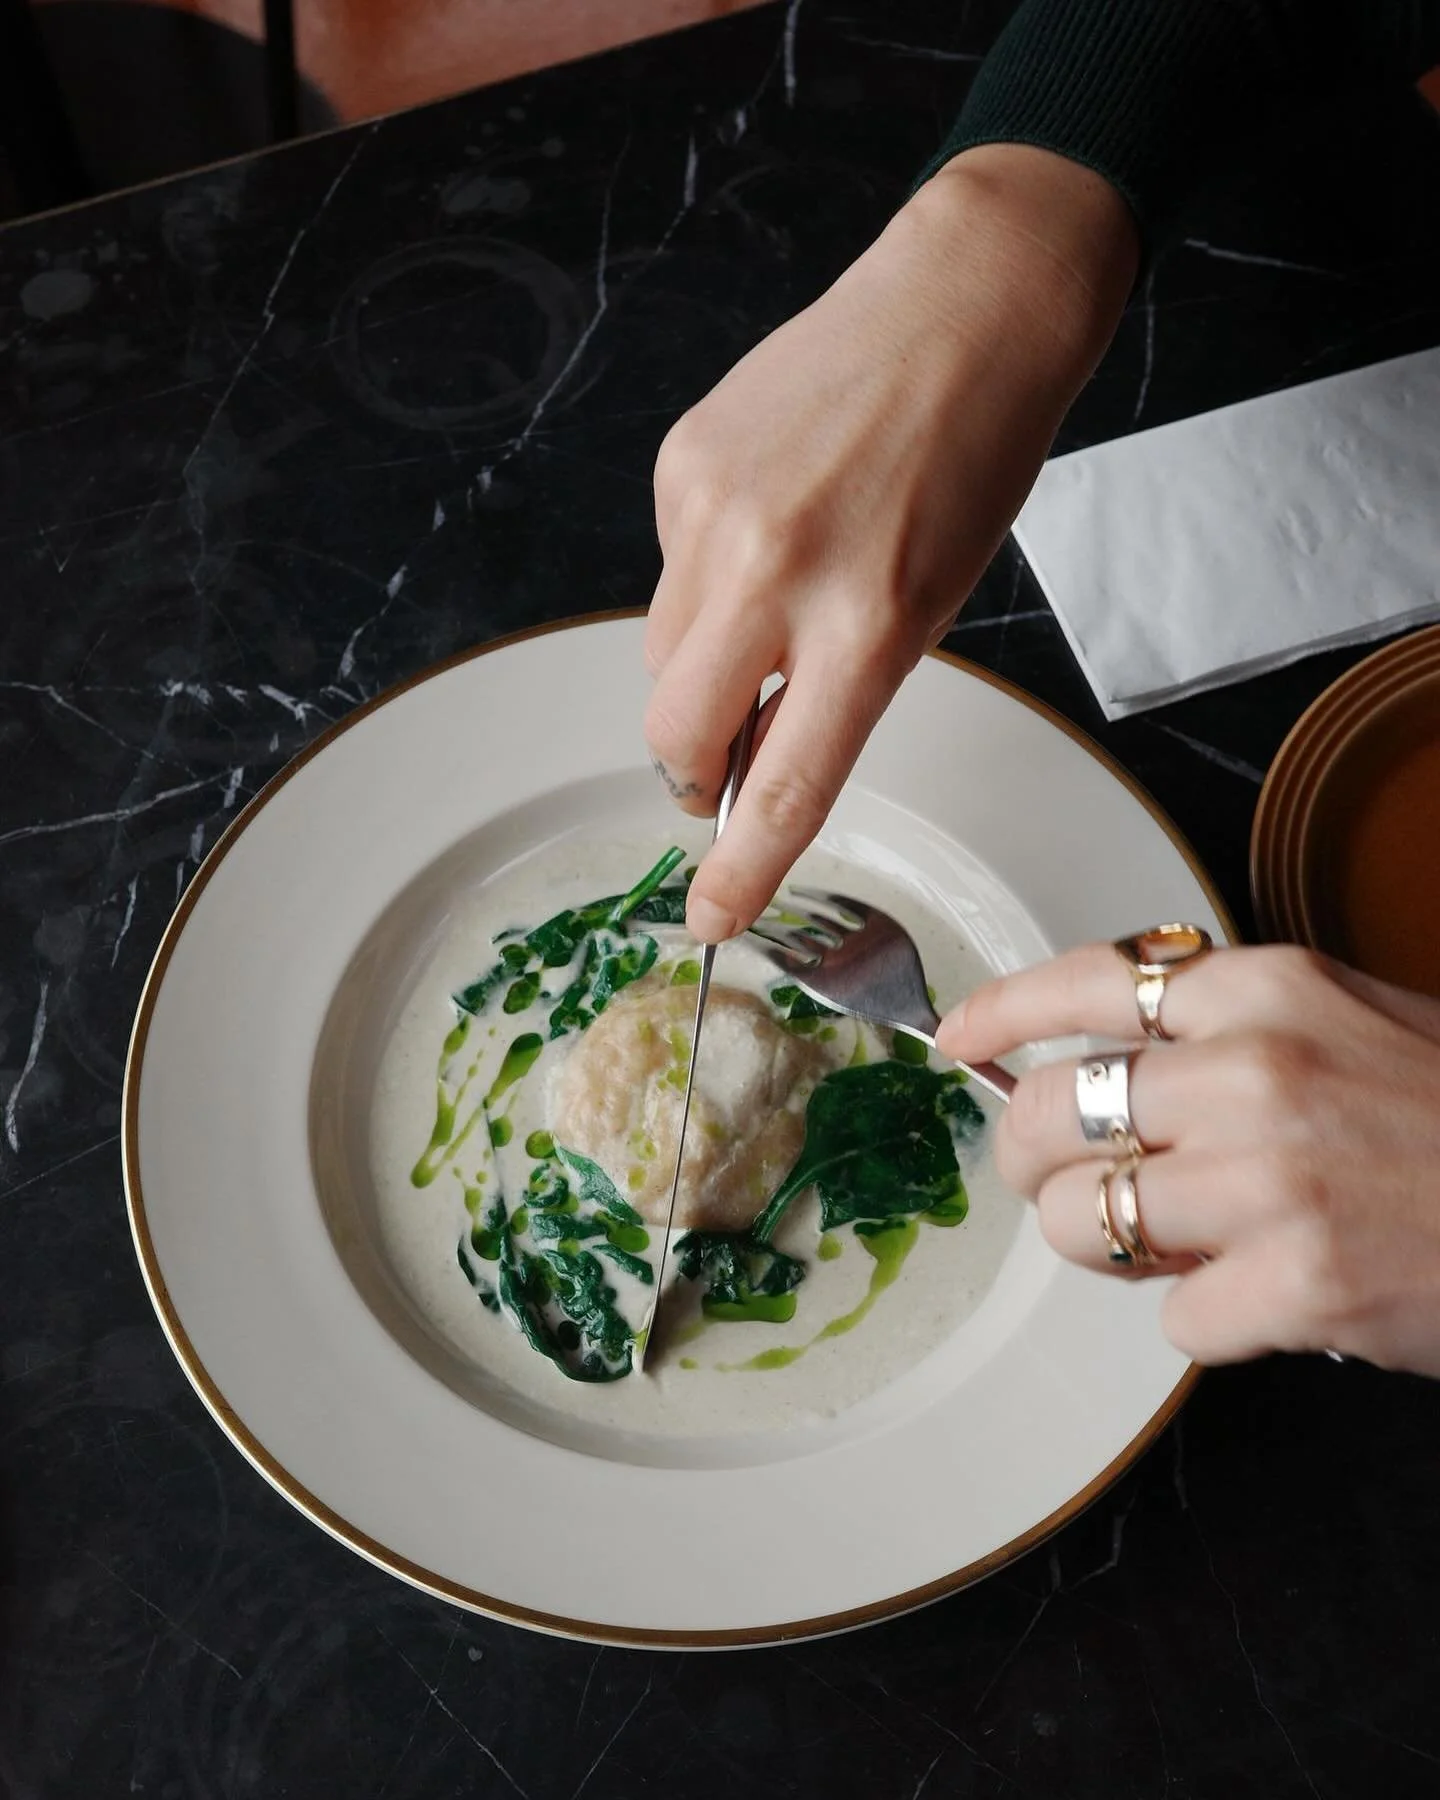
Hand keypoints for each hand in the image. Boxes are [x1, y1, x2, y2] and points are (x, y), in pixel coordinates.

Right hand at [644, 145, 1137, 940]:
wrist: (962, 306)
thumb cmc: (971, 464)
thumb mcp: (931, 602)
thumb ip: (836, 687)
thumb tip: (748, 748)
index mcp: (869, 624)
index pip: (783, 787)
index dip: (739, 870)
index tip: (708, 916)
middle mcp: (777, 573)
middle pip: (676, 734)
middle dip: (690, 772)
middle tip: (722, 764)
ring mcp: (715, 514)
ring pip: (662, 653)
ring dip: (702, 666)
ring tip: (773, 599)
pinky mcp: (679, 465)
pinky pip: (667, 569)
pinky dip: (707, 577)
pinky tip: (766, 522)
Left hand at [938, 943, 1439, 1375]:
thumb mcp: (1354, 1022)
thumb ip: (1230, 1027)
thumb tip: (1099, 1060)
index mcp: (1270, 990)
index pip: (1086, 982)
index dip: (1000, 1014)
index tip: (956, 1043)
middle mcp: (1255, 1071)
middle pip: (1046, 1116)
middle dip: (1032, 1163)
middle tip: (1063, 1183)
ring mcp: (1269, 1180)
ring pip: (1078, 1220)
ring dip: (1107, 1247)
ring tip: (1181, 1245)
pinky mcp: (1293, 1286)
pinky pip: (1168, 1318)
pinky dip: (1206, 1320)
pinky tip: (1269, 1297)